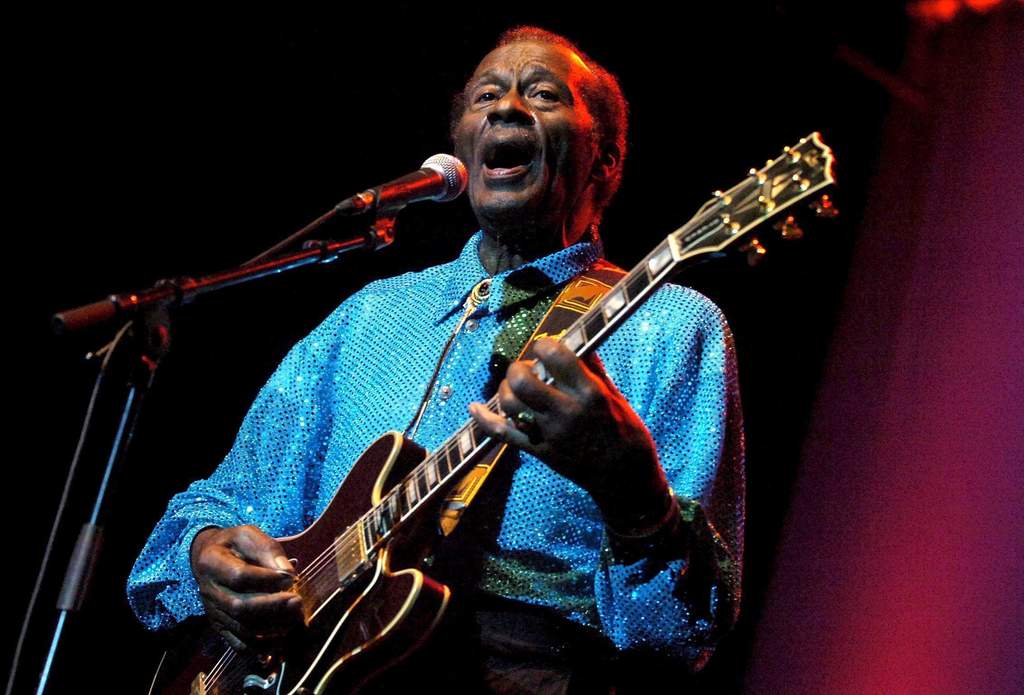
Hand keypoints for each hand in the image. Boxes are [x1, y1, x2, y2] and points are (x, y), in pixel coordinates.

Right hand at [190, 525, 303, 650]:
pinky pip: (239, 644)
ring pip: (242, 628)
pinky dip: (262, 647)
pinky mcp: (220, 626)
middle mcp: (208, 590)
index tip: (290, 577)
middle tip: (297, 601)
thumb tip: (289, 573)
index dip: (267, 579)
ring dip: (272, 627)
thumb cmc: (235, 544)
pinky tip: (282, 638)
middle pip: (239, 607)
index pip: (239, 576)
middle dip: (273, 607)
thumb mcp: (249, 535)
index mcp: (211, 562)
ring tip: (295, 618)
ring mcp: (213, 612)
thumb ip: (268, 550)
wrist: (210, 557)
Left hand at [468, 338, 671, 530]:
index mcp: (589, 393)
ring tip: (513, 386)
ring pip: (510, 404)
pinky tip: (474, 408)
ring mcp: (550, 434)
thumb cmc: (626, 434)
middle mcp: (566, 412)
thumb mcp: (616, 397)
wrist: (626, 479)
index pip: (555, 356)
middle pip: (523, 380)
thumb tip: (578, 344)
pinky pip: (503, 434)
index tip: (544, 347)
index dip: (544, 345)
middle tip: (526, 369)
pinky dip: (484, 420)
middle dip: (518, 368)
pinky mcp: (540, 452)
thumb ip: (594, 371)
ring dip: (505, 389)